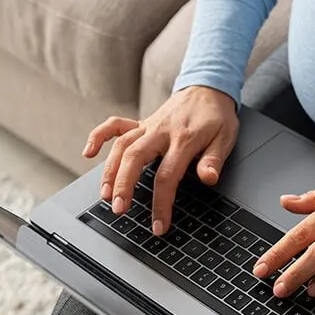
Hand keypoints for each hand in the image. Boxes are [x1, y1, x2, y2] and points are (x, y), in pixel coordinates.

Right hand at [83, 86, 238, 235]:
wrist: (208, 88)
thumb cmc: (217, 116)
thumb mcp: (226, 137)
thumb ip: (214, 159)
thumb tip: (209, 178)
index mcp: (183, 140)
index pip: (168, 175)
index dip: (161, 203)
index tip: (159, 225)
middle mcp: (161, 132)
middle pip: (135, 158)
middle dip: (124, 185)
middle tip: (119, 209)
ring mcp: (148, 126)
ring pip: (121, 146)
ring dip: (110, 170)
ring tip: (105, 195)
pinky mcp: (141, 123)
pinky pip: (115, 126)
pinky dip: (99, 136)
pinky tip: (88, 152)